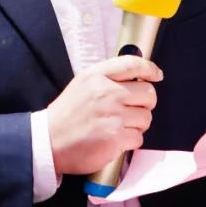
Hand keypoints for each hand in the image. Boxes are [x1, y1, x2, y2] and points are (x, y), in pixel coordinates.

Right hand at [46, 55, 161, 174]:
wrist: (49, 141)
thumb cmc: (67, 114)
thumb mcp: (82, 83)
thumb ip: (107, 77)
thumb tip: (138, 75)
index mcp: (97, 76)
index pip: (132, 64)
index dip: (149, 69)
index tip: (156, 75)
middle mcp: (107, 93)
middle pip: (148, 93)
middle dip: (145, 103)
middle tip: (133, 109)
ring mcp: (113, 116)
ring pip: (146, 117)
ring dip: (137, 124)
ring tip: (120, 126)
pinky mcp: (115, 138)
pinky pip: (138, 137)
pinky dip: (130, 140)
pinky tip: (115, 139)